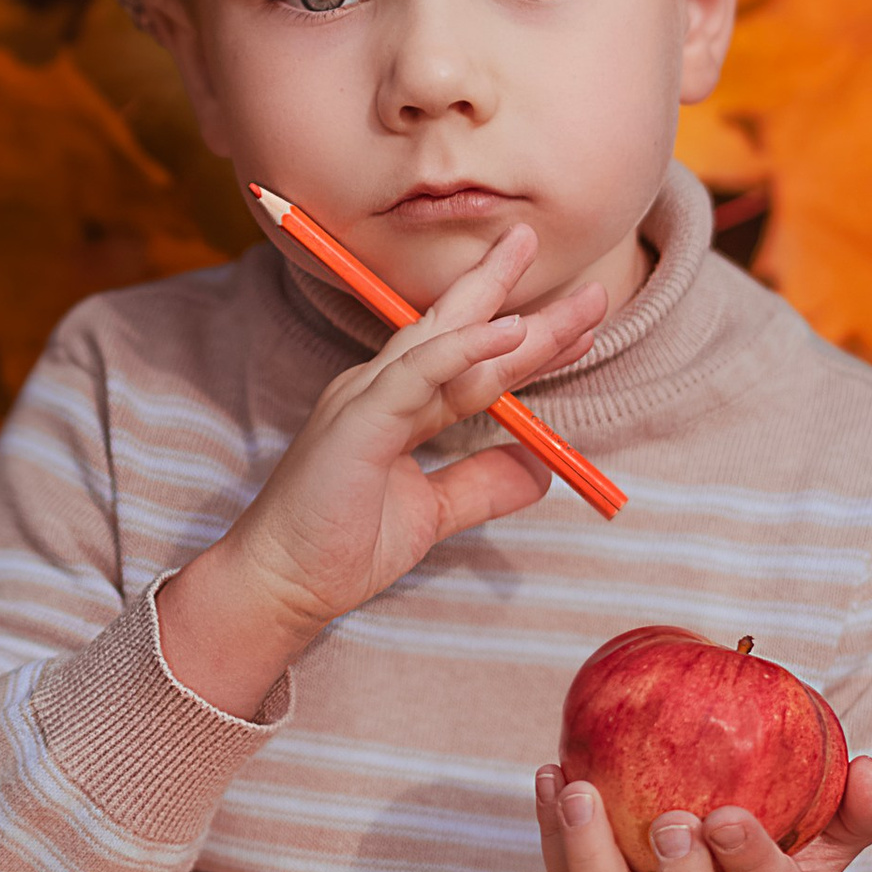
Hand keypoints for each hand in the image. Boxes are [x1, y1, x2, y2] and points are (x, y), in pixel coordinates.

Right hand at [157, 221, 606, 716]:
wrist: (281, 585)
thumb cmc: (337, 548)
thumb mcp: (430, 514)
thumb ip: (481, 486)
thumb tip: (542, 469)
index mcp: (393, 404)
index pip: (468, 361)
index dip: (524, 343)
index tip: (582, 332)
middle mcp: (378, 388)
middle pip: (461, 332)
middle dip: (523, 302)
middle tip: (590, 285)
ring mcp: (365, 398)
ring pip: (449, 344)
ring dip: (514, 319)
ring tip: (577, 305)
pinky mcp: (357, 419)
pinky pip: (417, 373)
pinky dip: (464, 349)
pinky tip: (509, 332)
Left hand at [535, 756, 871, 871]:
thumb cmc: (776, 865)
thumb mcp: (826, 844)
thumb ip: (859, 810)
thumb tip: (871, 771)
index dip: (750, 862)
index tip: (725, 817)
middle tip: (668, 821)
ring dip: (587, 855)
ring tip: (576, 788)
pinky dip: (553, 836)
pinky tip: (552, 776)